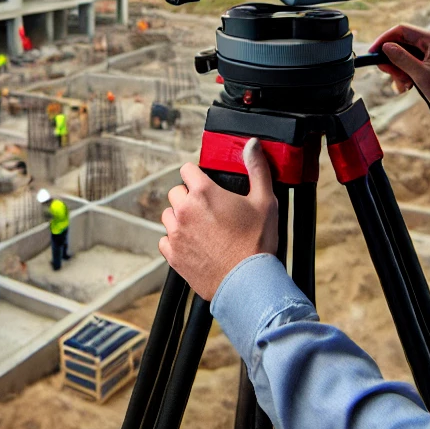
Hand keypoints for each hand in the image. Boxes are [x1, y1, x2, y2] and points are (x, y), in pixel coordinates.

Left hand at [159, 138, 278, 301]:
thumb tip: (252, 145)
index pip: (186, 169)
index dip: (196, 174)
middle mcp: (185, 211)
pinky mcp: (173, 256)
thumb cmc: (257, 243)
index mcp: (203, 193)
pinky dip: (175, 241)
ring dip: (180, 217)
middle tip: (207, 208)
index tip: (205, 183)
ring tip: (200, 226)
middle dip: (188, 196)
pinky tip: (192, 244)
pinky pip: (164, 241)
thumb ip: (257, 168)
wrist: (248, 283)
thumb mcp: (265, 200)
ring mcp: (176, 234)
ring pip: (168, 215)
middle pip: (175, 192)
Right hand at [369, 23, 429, 120]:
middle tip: (387, 73)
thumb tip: (386, 47)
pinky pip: (408, 64)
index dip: (385, 39)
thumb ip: (403, 59)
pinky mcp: (426, 63)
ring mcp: (428, 53)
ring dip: (397, 69)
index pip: (401, 30)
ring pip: (402, 55)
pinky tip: (406, 86)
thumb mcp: (422, 75)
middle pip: (400, 43)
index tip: (373, 52)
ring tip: (402, 84)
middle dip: (391, 59)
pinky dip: (403, 74)